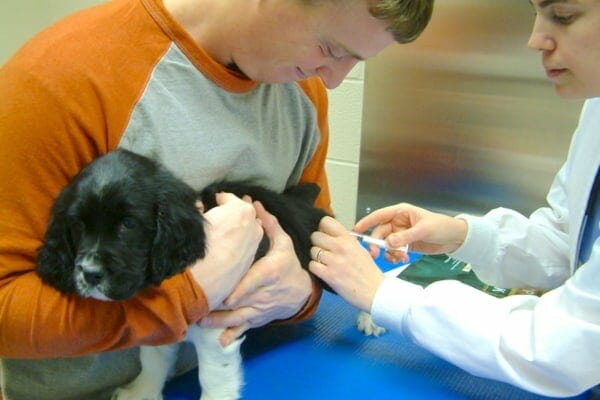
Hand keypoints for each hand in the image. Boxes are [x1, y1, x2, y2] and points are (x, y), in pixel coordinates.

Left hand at [199, 201, 311, 345]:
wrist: (302, 292)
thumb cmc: (290, 264)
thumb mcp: (284, 242)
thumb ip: (268, 224)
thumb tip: (253, 203)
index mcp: (270, 272)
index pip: (254, 281)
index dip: (239, 290)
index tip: (225, 294)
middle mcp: (264, 293)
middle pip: (241, 300)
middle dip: (221, 305)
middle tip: (199, 304)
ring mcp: (260, 308)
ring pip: (239, 317)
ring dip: (220, 321)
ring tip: (201, 321)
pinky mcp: (257, 319)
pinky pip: (244, 328)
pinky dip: (232, 334)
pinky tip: (220, 341)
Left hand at [309, 216, 383, 311]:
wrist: (375, 292)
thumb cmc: (368, 273)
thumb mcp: (360, 249)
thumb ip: (344, 241)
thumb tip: (329, 235)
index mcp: (349, 239)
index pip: (326, 222)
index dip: (322, 228)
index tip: (324, 234)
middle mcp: (341, 247)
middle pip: (315, 236)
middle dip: (318, 243)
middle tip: (323, 250)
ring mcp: (334, 261)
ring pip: (312, 251)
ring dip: (316, 257)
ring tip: (325, 262)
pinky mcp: (329, 275)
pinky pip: (312, 265)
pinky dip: (315, 268)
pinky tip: (322, 271)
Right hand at [354, 203, 467, 260]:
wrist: (455, 238)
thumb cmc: (442, 226)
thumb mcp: (423, 230)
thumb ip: (405, 237)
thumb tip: (389, 243)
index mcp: (401, 212)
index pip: (379, 215)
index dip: (366, 222)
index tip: (356, 230)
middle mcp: (398, 222)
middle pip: (380, 232)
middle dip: (378, 243)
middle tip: (376, 253)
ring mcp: (401, 234)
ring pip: (386, 244)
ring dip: (389, 252)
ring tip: (398, 257)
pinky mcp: (405, 245)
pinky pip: (394, 251)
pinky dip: (395, 256)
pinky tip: (402, 258)